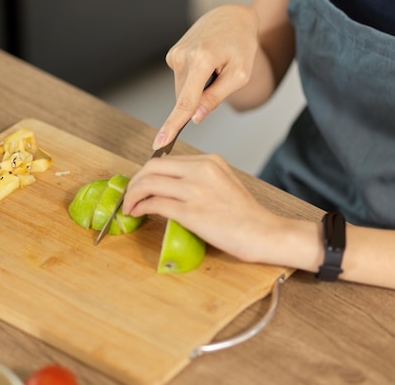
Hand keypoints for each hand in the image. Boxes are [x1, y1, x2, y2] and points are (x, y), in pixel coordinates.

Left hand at [123, 154, 281, 262]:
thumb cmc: (245, 215)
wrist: (265, 233)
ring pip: (149, 183)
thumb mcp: (223, 182)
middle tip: (129, 195)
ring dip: (133, 195)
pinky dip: (140, 207)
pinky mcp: (191, 212)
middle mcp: (201, 170)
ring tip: (129, 206)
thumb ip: (199, 178)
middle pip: (153, 167)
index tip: (139, 184)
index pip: (166, 160)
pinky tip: (138, 213)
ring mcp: (196, 190)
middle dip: (135, 181)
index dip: (146, 172)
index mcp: (210, 161)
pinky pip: (155, 203)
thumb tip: (169, 185)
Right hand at [152, 4, 259, 149]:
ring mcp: (175, 54)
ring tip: (214, 67)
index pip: (185, 101)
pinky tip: (205, 63)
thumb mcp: (240, 74)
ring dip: (198, 87)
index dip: (172, 125)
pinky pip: (182, 80)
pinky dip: (194, 79)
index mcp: (202, 60)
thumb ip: (216, 97)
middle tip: (220, 77)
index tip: (159, 143)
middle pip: (186, 98)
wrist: (231, 17)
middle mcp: (183, 56)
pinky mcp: (172, 54)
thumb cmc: (241, 45)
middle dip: (201, 99)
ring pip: (183, 90)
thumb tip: (195, 117)